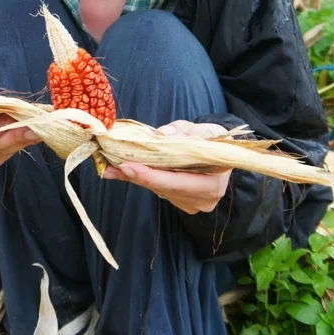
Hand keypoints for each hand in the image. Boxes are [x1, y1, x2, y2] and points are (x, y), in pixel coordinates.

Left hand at [101, 120, 231, 214]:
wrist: (224, 154)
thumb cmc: (214, 140)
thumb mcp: (205, 130)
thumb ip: (183, 131)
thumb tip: (161, 133)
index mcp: (213, 183)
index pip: (178, 183)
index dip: (152, 176)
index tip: (128, 166)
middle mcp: (203, 199)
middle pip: (164, 188)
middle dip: (136, 176)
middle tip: (109, 166)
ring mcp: (192, 204)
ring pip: (158, 190)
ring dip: (135, 177)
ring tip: (110, 166)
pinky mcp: (181, 201)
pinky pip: (158, 189)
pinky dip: (142, 178)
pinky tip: (122, 170)